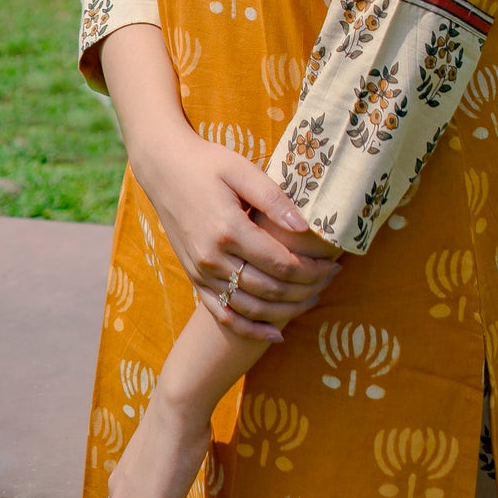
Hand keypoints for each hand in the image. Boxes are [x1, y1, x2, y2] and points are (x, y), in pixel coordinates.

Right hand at [136, 129, 339, 343]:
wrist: (164, 169)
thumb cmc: (207, 164)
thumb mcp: (241, 170)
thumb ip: (273, 199)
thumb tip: (305, 228)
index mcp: (228, 229)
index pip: (281, 264)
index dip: (312, 270)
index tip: (334, 265)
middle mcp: (213, 257)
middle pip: (270, 290)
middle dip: (306, 290)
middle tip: (330, 280)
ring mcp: (201, 271)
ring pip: (251, 308)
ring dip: (286, 311)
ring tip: (313, 300)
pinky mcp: (194, 277)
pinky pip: (223, 314)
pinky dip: (250, 329)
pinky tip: (276, 333)